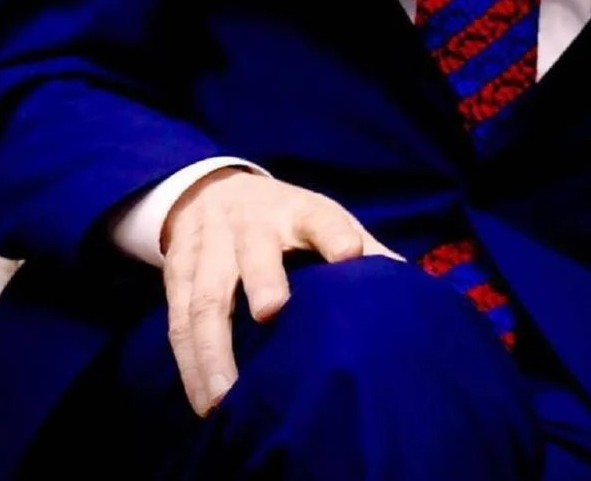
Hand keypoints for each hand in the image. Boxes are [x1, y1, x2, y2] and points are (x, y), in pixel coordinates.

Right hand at [161, 169, 402, 415]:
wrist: (213, 191)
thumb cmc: (285, 219)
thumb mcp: (323, 219)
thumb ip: (365, 249)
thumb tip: (413, 288)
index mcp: (297, 211)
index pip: (320, 218)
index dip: (335, 234)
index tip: (351, 254)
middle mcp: (252, 226)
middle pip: (255, 250)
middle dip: (263, 277)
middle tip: (272, 310)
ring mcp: (210, 248)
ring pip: (205, 296)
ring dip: (213, 348)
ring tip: (226, 398)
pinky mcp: (178, 274)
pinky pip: (177, 321)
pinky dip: (188, 364)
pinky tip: (203, 399)